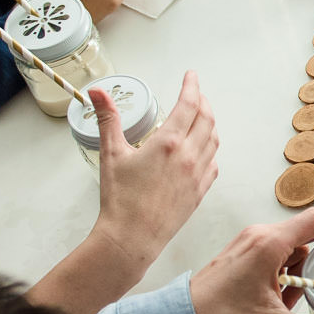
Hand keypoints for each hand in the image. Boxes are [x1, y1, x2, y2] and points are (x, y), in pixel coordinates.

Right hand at [92, 71, 217, 266]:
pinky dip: (211, 149)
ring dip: (209, 124)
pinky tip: (203, 149)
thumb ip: (108, 119)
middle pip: (207, 119)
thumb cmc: (120, 200)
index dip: (192, 86)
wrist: (131, 238)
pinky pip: (214, 164)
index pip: (189, 104)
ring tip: (200, 117)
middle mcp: (189, 157)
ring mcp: (198, 176)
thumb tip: (98, 93)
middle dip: (203, 102)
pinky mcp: (199, 193)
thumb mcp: (111, 154)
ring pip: (214, 140)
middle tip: (195, 94)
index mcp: (169, 143)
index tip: (191, 76)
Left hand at [190, 207, 313, 313]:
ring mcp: (248, 244)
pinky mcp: (241, 254)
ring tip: (292, 301)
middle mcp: (259, 237)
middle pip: (304, 237)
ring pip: (289, 249)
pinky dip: (284, 274)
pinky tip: (279, 299)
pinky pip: (274, 256)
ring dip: (299, 272)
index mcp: (269, 245)